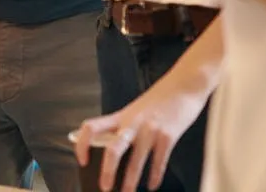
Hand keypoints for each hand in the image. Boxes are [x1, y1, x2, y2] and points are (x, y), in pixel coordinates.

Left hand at [75, 76, 209, 190]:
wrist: (184, 85)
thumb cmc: (159, 100)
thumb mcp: (135, 111)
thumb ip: (124, 127)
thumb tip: (114, 153)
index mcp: (120, 116)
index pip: (91, 127)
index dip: (82, 144)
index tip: (81, 161)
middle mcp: (132, 123)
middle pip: (113, 150)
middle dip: (108, 172)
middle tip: (104, 188)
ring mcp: (151, 130)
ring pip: (136, 161)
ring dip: (131, 182)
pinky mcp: (169, 136)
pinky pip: (159, 162)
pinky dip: (155, 177)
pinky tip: (153, 186)